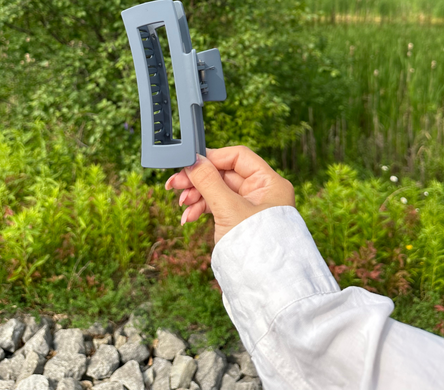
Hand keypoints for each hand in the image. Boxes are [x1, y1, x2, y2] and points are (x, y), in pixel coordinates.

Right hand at [165, 145, 294, 243]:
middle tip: (173, 184)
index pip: (238, 157)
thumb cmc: (255, 246)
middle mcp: (262, 192)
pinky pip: (217, 206)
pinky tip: (188, 217)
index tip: (189, 163)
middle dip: (198, 180)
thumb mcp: (228, 208)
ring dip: (197, 195)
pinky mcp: (240, 222)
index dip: (212, 158)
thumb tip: (193, 159)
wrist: (265, 287)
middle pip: (224, 174)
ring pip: (218, 190)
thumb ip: (208, 181)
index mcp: (269, 182)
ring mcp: (250, 208)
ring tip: (182, 206)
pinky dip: (201, 209)